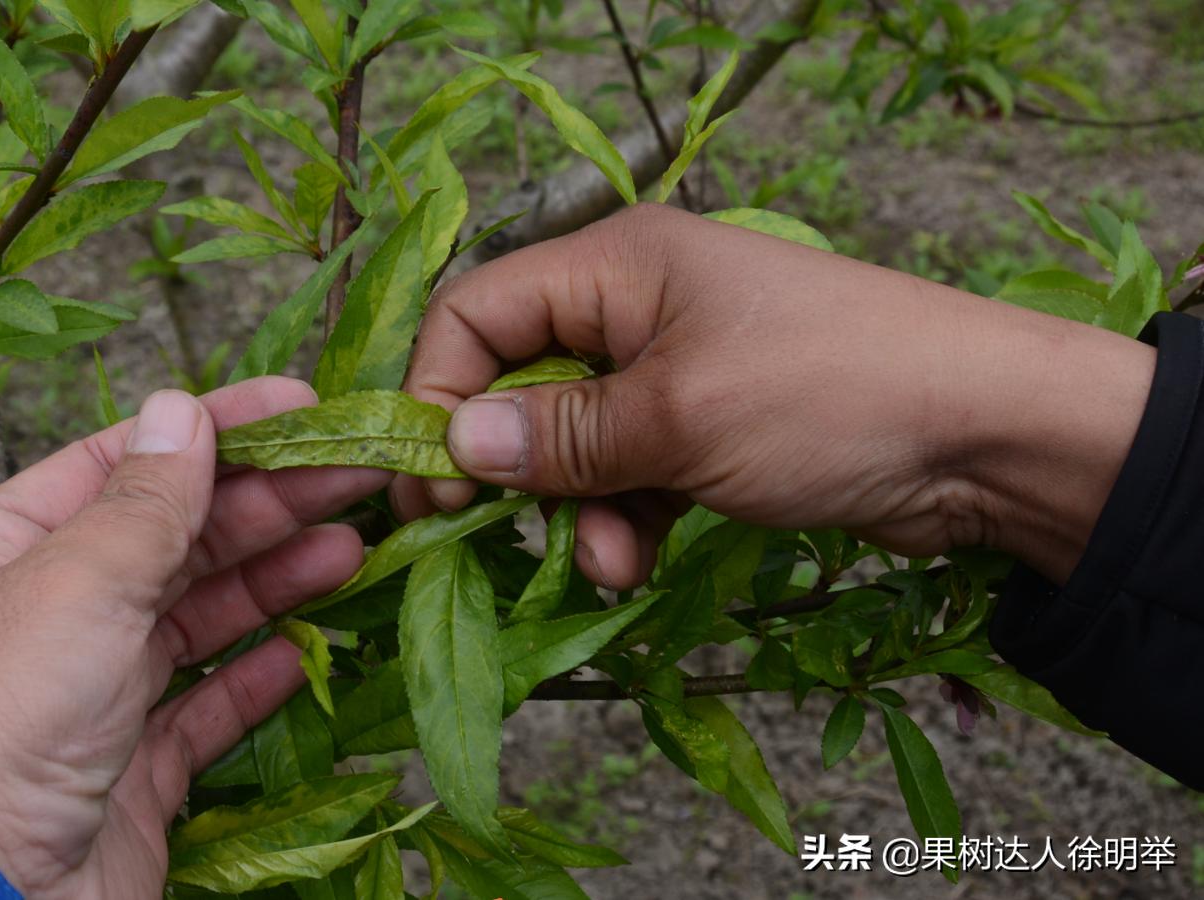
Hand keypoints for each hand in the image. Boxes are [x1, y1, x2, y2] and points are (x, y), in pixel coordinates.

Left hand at [0, 379, 389, 898]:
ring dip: (273, 579)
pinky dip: (254, 677)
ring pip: (196, 619)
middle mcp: (43, 617)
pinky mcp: (129, 774)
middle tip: (356, 473)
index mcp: (2, 551)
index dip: (216, 430)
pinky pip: (203, 709)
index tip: (301, 405)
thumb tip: (181, 409)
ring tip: (352, 547)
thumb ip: (145, 500)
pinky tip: (302, 648)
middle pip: (173, 538)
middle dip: (266, 503)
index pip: (123, 464)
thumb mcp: (73, 582)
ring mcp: (88, 698)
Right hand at [394, 203, 1154, 586]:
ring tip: (609, 562)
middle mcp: (634, 306)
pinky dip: (622, 517)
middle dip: (512, 466)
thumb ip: (560, 436)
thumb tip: (452, 444)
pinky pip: (628, 471)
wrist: (990, 436)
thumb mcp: (679, 417)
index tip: (430, 484)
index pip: (477, 314)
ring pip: (572, 441)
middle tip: (491, 535)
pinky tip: (636, 561)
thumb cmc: (828, 396)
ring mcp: (674, 368)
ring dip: (574, 508)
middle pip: (518, 382)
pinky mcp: (708, 426)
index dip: (437, 393)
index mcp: (616, 266)